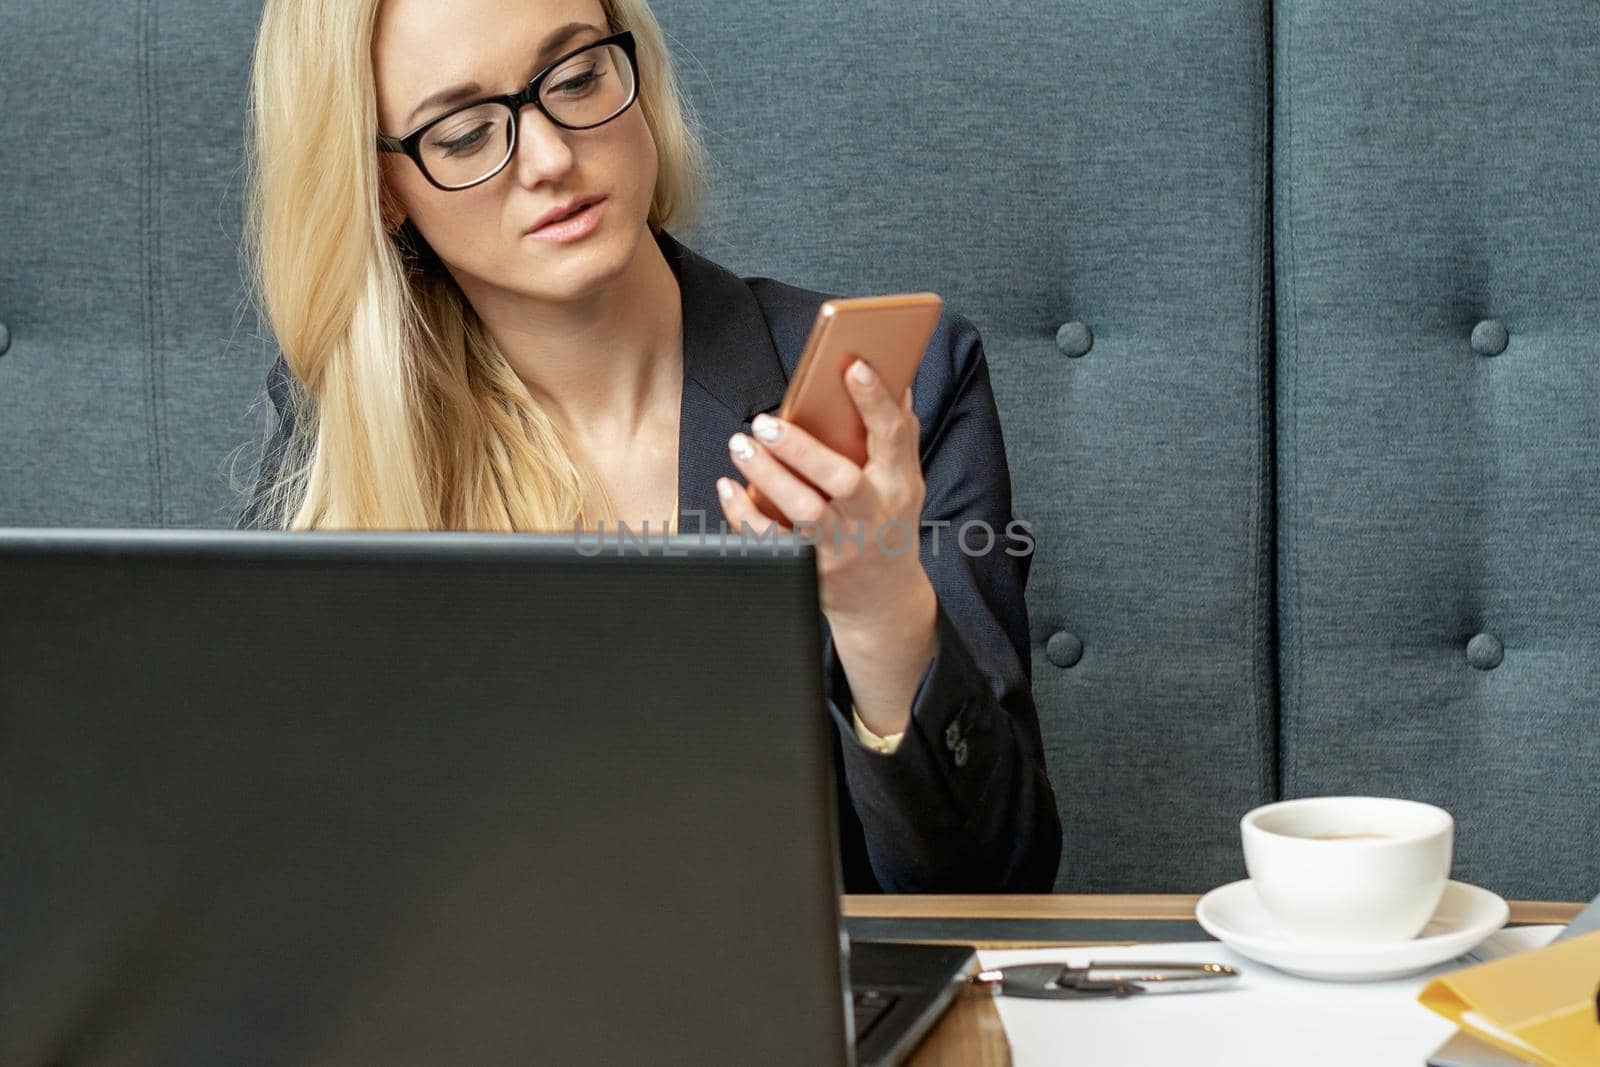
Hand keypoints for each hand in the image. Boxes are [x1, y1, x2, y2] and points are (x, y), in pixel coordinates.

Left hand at [717, 357, 937, 734]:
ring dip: (767, 475)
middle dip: (801, 449)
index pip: (893, 437)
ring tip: (741, 443)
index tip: (853, 365)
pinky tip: (728, 486)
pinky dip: (744, 514)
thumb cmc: (888, 522)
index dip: (876, 401)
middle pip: (840, 480)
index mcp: (899, 485)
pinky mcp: (811, 570)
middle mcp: (871, 516)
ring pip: (804, 511)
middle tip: (765, 420)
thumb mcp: (905, 481)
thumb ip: (898, 434)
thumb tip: (896, 376)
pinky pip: (772, 542)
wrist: (883, 599)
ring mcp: (841, 547)